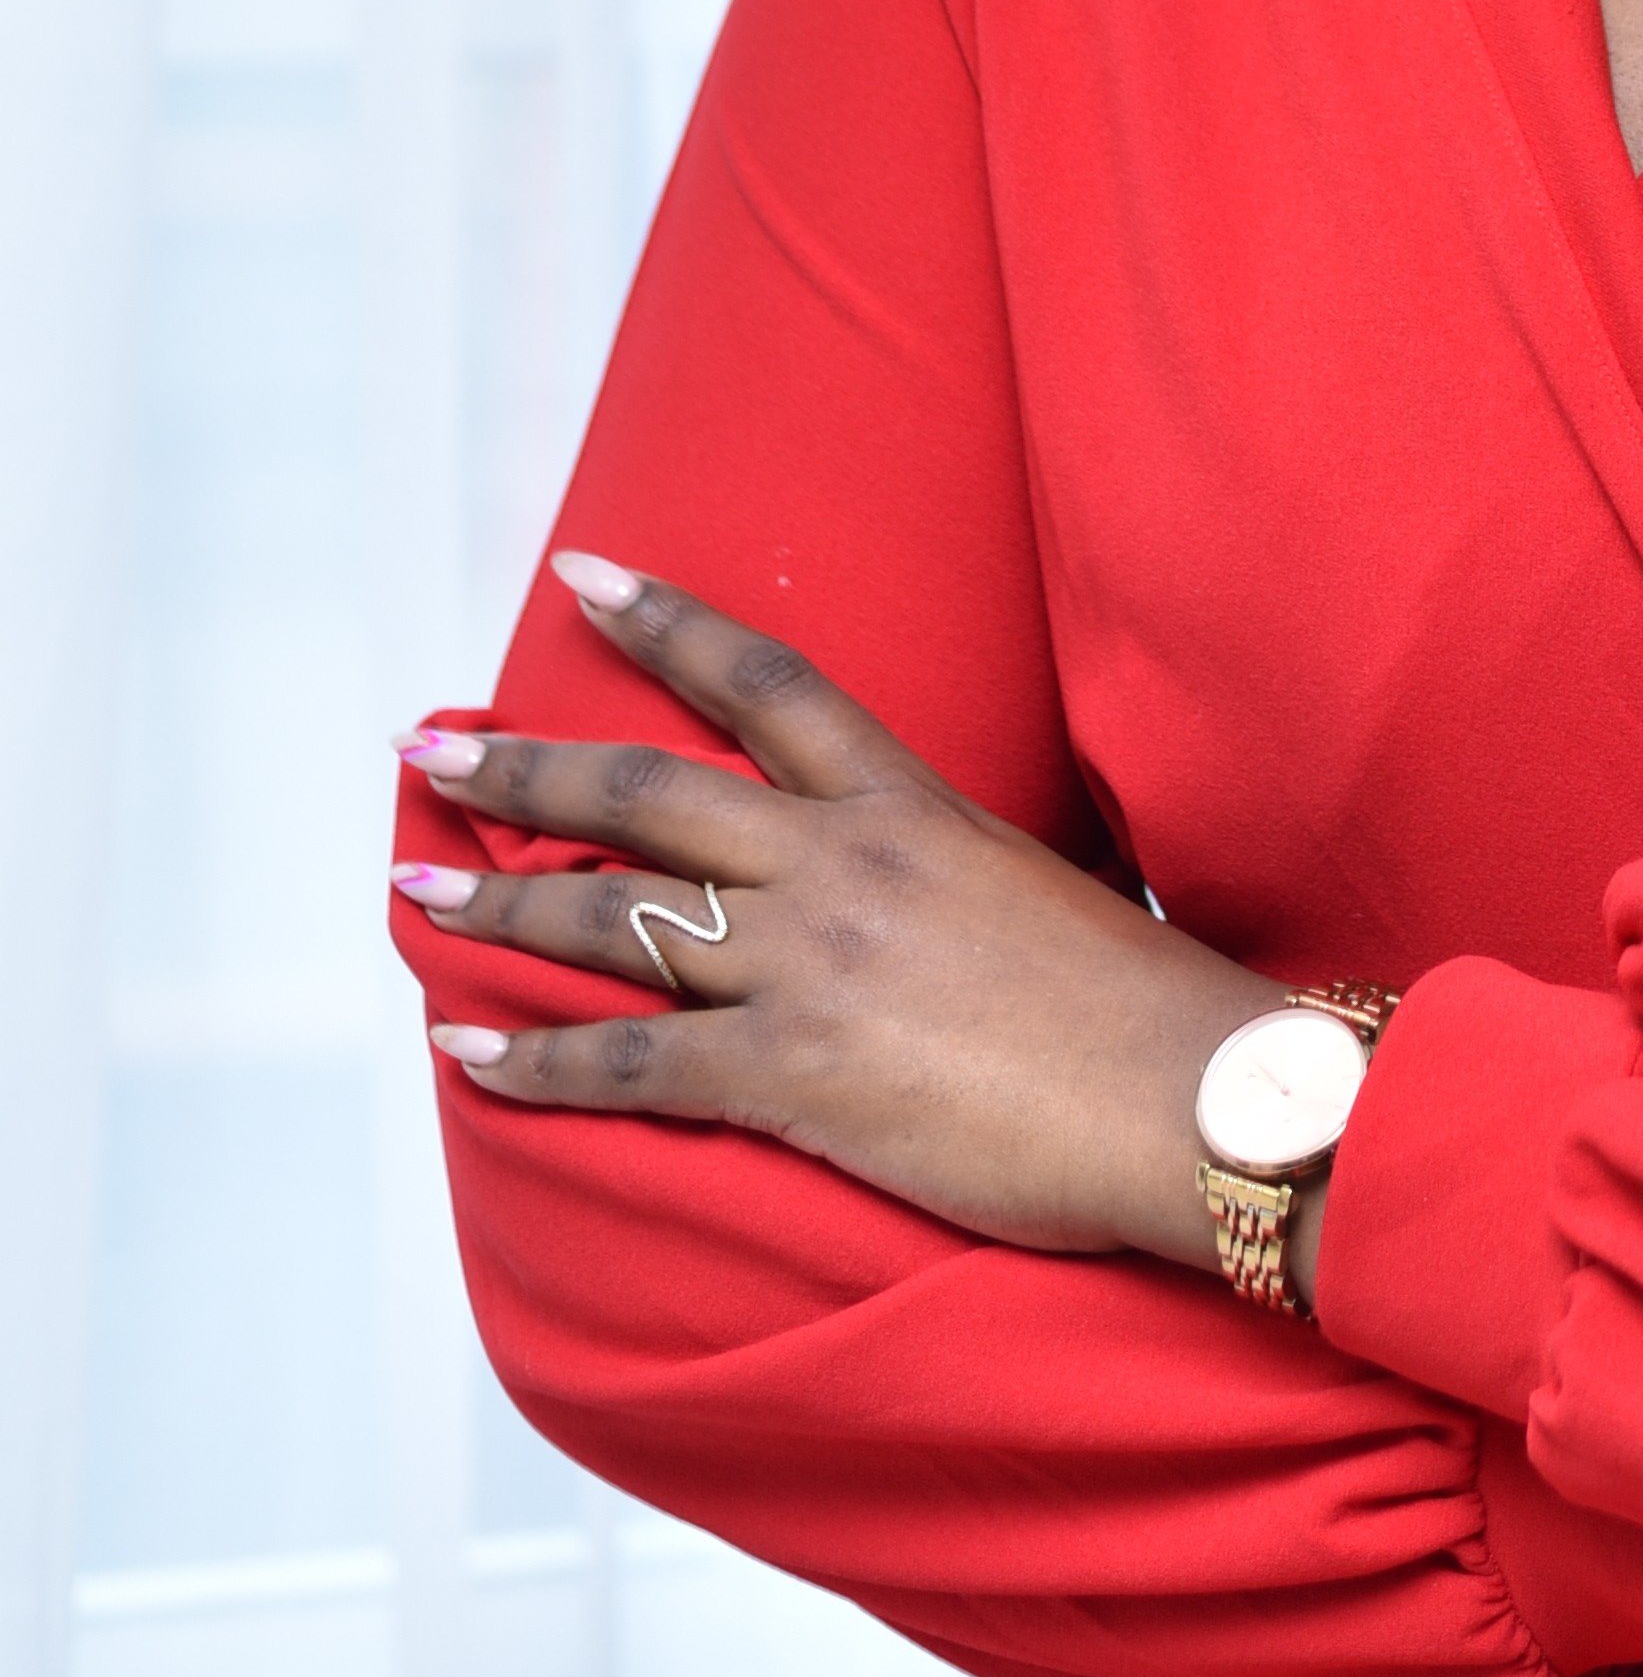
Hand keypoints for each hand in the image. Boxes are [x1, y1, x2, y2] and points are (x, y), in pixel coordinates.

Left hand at [396, 555, 1282, 1270]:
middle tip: (429, 747)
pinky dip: (533, 1059)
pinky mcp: (795, 1074)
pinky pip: (629, 1062)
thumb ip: (955, 871)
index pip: (765, 680)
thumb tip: (924, 886)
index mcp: (908, 803)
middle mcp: (841, 864)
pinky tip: (466, 1051)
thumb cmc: (1143, 1007)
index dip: (666, 622)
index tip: (582, 577)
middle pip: (647, 791)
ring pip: (613, 916)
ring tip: (416, 887)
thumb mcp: (1041, 887)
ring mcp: (810, 965)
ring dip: (500, 900)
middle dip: (523, 766)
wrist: (1191, 1098)